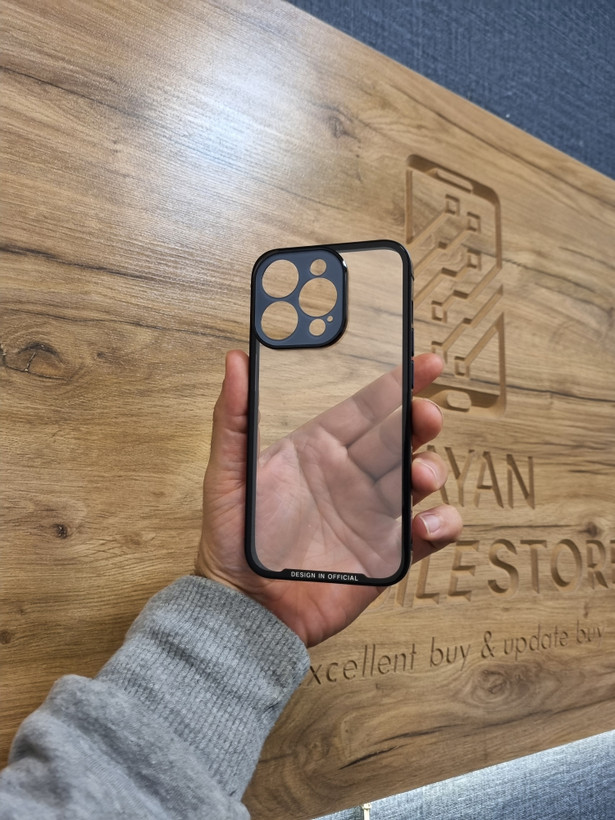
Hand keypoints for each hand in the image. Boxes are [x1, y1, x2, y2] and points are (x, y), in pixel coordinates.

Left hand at [196, 350, 461, 645]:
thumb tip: (235, 360)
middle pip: (400, 437)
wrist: (246, 610)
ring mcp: (372, 514)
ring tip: (419, 475)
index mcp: (320, 449)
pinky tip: (424, 526)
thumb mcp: (227, 474)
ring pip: (418, 479)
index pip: (366, 407)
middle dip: (420, 420)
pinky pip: (427, 535)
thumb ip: (233, 417)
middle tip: (427, 415)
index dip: (398, 382)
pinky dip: (440, 526)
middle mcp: (351, 476)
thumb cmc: (231, 540)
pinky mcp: (387, 554)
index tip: (426, 363)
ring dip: (430, 470)